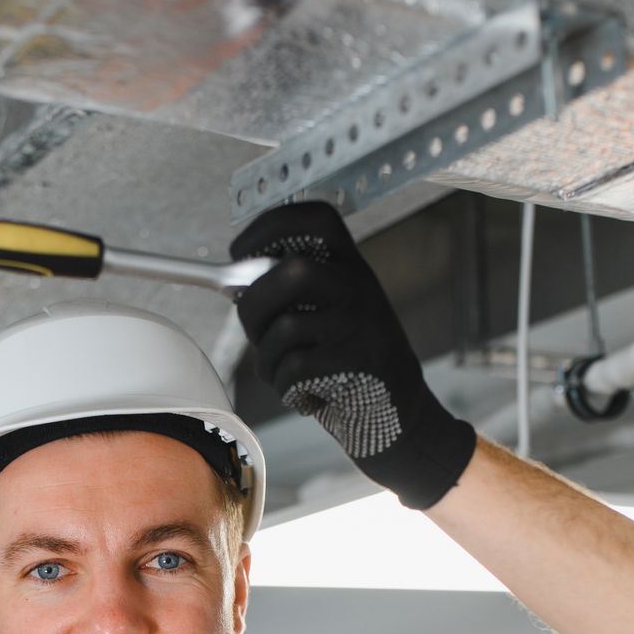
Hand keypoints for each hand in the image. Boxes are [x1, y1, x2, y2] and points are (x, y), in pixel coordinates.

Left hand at [230, 200, 478, 508]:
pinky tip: (304, 393)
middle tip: (253, 326)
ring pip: (285, 328)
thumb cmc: (350, 360)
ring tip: (285, 371)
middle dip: (254, 302)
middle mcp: (360, 286)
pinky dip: (286, 387)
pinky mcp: (357, 364)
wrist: (397, 413)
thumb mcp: (333, 310)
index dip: (268, 227)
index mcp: (352, 265)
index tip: (240, 250)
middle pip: (290, 272)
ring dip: (269, 359)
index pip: (314, 220)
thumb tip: (236, 283)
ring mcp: (361, 324)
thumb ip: (293, 291)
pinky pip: (294, 369)